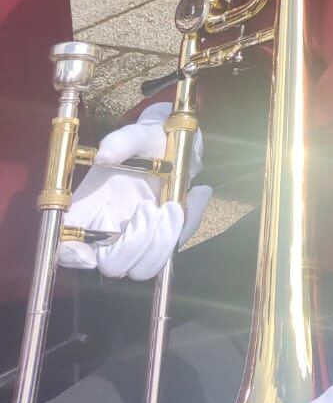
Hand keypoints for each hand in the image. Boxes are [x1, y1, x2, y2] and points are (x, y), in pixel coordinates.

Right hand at [59, 104, 210, 279]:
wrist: (174, 147)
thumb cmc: (145, 144)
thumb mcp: (136, 136)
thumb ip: (121, 142)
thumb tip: (106, 154)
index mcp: (88, 210)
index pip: (66, 247)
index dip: (72, 257)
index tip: (89, 255)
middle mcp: (108, 233)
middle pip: (113, 265)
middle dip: (134, 245)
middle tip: (150, 208)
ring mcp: (135, 241)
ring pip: (144, 267)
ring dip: (162, 241)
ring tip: (172, 205)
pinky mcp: (162, 241)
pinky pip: (174, 249)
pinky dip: (186, 224)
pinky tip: (196, 193)